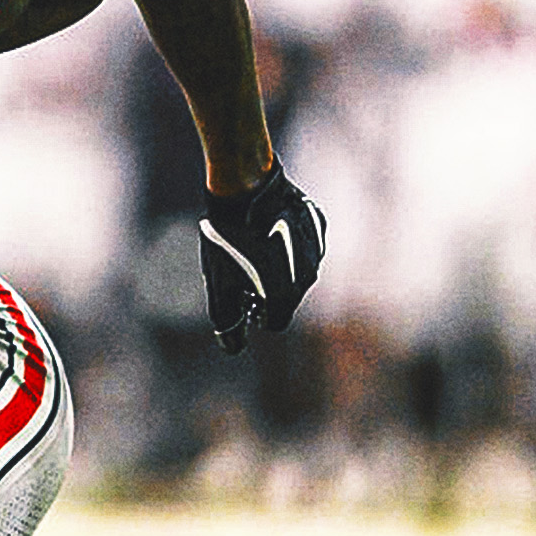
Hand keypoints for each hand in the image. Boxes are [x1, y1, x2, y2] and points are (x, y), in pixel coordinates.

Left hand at [197, 161, 326, 353]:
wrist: (243, 188)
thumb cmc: (227, 238)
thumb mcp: (219, 284)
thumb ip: (227, 320)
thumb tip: (233, 348)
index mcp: (285, 293)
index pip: (275, 322)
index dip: (255, 314)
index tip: (242, 298)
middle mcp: (307, 275)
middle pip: (287, 297)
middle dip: (267, 291)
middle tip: (242, 270)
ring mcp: (316, 249)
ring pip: (297, 270)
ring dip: (278, 267)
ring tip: (252, 245)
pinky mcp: (317, 226)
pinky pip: (304, 244)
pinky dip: (287, 243)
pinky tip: (265, 227)